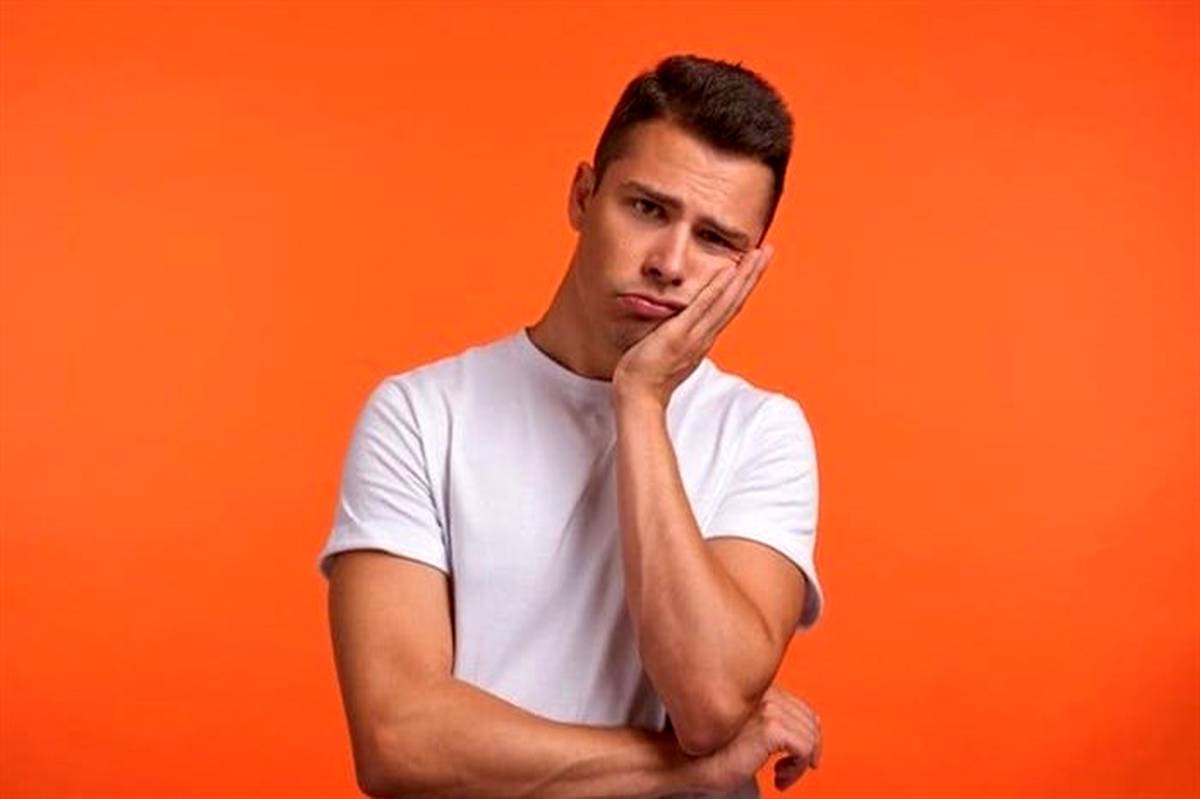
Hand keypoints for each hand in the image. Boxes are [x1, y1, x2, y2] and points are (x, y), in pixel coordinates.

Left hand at [611, 243, 773, 407]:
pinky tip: (729, 271)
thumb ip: (676, 334)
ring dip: (744, 276)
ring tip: (758, 254)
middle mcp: (705, 336)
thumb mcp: (668, 349)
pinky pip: (702, 309)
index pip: (729, 307)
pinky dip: (718, 289)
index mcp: (703, 338)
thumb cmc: (648, 375)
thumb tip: (675, 321)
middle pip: (736, 300)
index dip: (744, 285)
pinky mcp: (678, 336)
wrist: (638, 397)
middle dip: (753, 274)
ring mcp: (694, 336)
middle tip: (768, 250)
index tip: (755, 264)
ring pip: (726, 301)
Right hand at [691, 685, 822, 793]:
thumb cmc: (707, 750)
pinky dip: (797, 768)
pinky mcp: (769, 728)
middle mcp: (764, 694)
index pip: (800, 707)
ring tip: (781, 775)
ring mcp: (767, 709)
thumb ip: (763, 722)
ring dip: (800, 763)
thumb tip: (797, 737)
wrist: (684, 759)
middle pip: (809, 720)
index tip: (800, 756)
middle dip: (808, 749)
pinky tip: (778, 776)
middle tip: (791, 770)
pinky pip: (804, 747)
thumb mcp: (741, 731)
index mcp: (758, 691)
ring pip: (810, 735)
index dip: (807, 734)